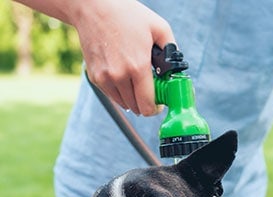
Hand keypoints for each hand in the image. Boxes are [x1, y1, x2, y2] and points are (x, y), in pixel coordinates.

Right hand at [70, 0, 174, 115]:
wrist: (93, 7)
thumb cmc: (127, 15)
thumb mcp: (159, 28)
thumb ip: (172, 52)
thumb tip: (176, 71)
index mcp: (137, 67)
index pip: (148, 106)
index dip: (156, 108)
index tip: (160, 102)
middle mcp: (119, 76)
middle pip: (137, 108)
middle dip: (146, 101)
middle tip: (150, 87)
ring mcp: (104, 78)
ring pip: (124, 103)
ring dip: (133, 97)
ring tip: (136, 79)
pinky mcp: (94, 77)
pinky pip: (112, 95)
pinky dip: (120, 91)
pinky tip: (123, 75)